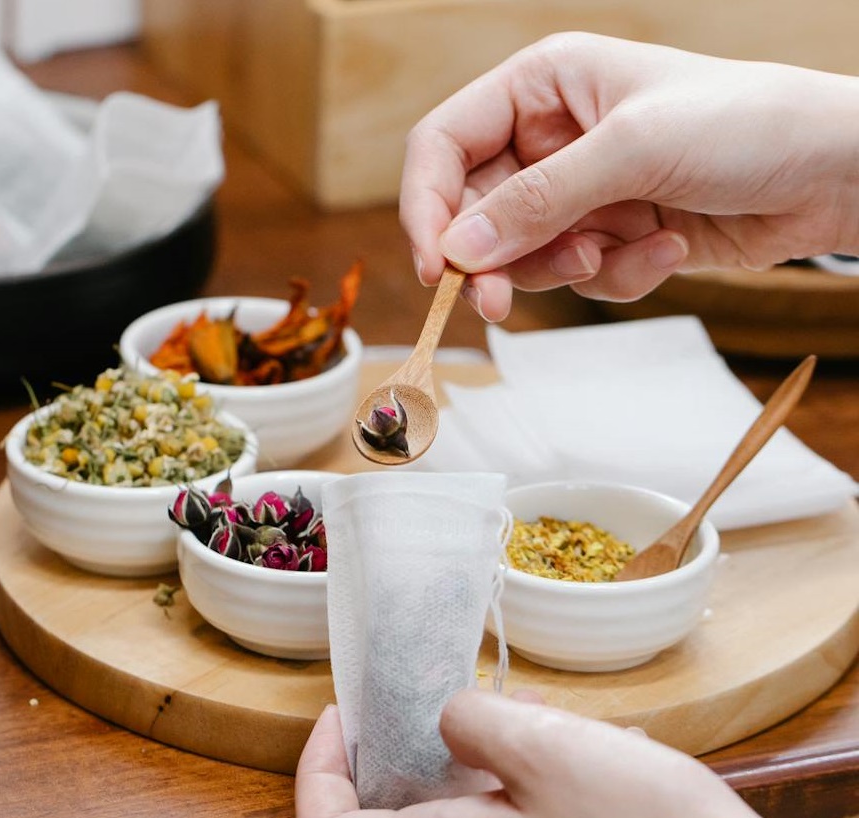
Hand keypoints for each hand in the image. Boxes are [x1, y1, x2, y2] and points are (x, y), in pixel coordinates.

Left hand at [295, 689, 858, 817]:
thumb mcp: (546, 743)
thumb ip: (471, 721)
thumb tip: (445, 722)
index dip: (316, 772)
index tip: (342, 722)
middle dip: (401, 762)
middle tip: (437, 710)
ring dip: (466, 780)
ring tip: (524, 730)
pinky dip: (512, 808)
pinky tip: (572, 774)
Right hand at [400, 32, 858, 319]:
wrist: (835, 171)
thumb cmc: (747, 124)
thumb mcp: (630, 151)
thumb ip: (535, 202)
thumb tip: (456, 252)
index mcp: (541, 85)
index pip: (443, 145)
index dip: (427, 206)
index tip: (434, 266)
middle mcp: (550, 137)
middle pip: (473, 213)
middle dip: (493, 259)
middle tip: (496, 304)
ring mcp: (580, 189)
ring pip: (521, 254)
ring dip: (564, 267)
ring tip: (617, 252)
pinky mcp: (610, 233)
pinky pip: (577, 275)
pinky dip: (618, 274)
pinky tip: (668, 246)